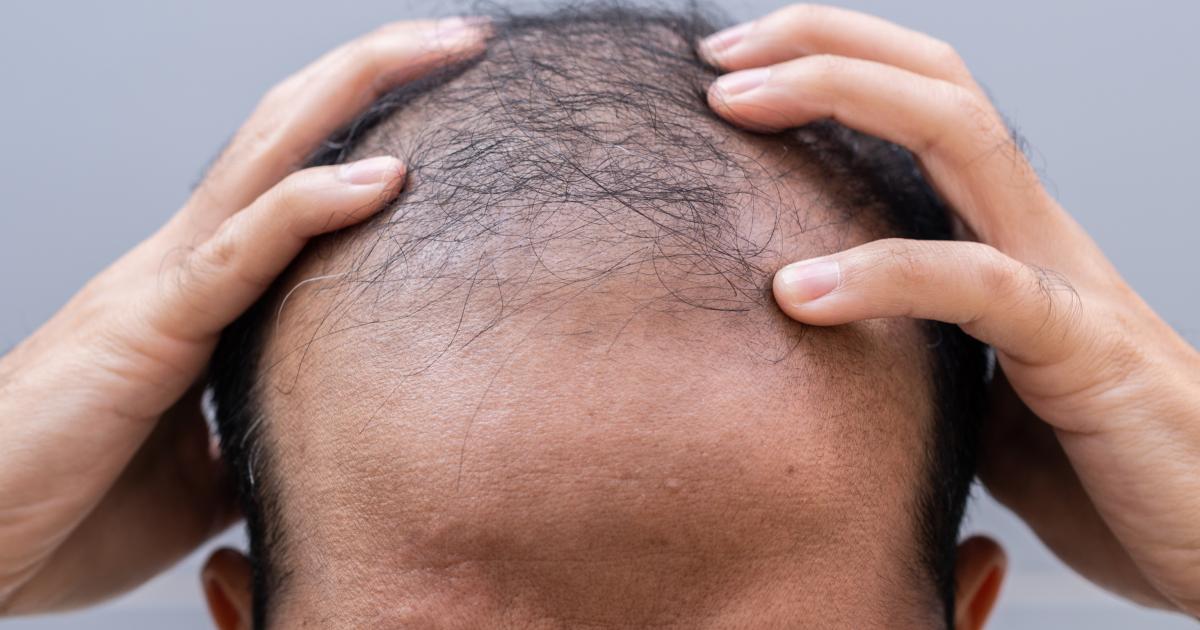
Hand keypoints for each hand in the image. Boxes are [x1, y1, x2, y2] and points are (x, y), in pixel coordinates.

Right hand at [0, 17, 485, 613]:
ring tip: (446, 45)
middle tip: (464, 34)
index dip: (366, 125)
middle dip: (379, 70)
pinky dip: (313, 205)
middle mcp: (186, 261)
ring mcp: (165, 282)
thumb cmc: (74, 502)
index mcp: (201, 288)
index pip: (293, 175)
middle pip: (290, 131)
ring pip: (271, 155)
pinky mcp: (148, 327)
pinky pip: (241, 252)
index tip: (450, 99)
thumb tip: (328, 437)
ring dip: (360, 89)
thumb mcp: (204, 466)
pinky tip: (387, 176)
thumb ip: (262, 427)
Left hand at [702, 4, 1199, 614]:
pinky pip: (978, 285)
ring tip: (734, 103)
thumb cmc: (1099, 469)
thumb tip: (822, 354)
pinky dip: (884, 276)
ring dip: (840, 96)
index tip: (734, 70)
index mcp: (1007, 237)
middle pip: (938, 85)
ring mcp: (1064, 280)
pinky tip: (800, 292)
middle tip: (719, 57)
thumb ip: (915, 354)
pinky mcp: (1082, 351)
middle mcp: (1035, 235)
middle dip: (824, 47)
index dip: (834, 65)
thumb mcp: (978, 393)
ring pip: (960, 134)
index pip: (925, 105)